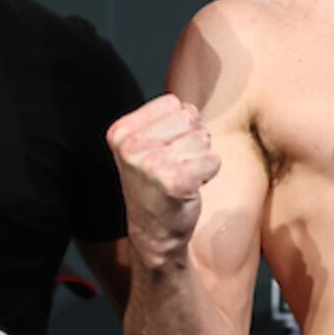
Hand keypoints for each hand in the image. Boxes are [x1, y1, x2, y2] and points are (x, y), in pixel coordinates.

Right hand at [107, 95, 218, 263]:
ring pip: (203, 139)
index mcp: (120, 132)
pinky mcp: (175, 182)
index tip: (164, 150)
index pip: (173, 103)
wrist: (153, 231)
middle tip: (175, 165)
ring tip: (182, 176)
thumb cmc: (155, 184)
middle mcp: (131, 146)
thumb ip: (164, 119)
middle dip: (191, 140)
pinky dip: (209, 173)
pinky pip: (213, 160)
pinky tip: (191, 187)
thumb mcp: (144, 145)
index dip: (178, 126)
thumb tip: (190, 108)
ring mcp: (151, 165)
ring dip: (200, 158)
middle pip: (189, 118)